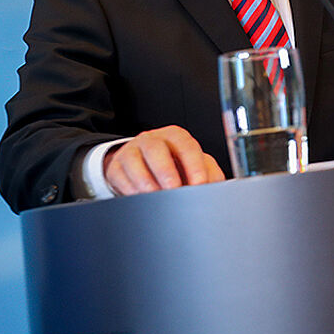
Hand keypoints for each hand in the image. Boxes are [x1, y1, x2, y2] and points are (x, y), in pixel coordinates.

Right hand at [103, 125, 224, 195]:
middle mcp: (153, 140)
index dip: (193, 165)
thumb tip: (218, 188)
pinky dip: (129, 188)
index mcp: (177, 137)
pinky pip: (119, 175)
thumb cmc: (175, 164)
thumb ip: (209, 174)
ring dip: (146, 181)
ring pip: (135, 160)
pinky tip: (140, 197)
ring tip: (156, 196)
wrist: (144, 165)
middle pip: (156, 149)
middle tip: (174, 189)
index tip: (199, 183)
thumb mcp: (194, 165)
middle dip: (166, 171)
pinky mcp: (116, 166)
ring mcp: (132, 151)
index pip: (186, 146)